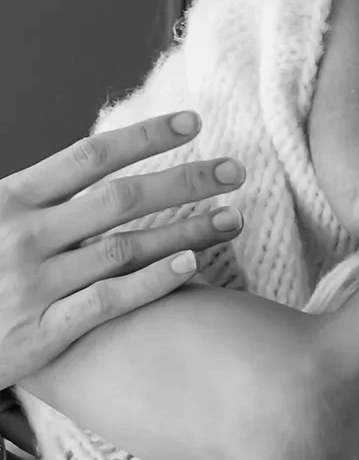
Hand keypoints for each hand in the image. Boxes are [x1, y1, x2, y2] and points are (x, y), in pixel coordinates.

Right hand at [0, 114, 244, 387]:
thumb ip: (35, 195)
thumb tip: (89, 163)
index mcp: (9, 198)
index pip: (90, 155)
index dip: (145, 135)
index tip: (192, 122)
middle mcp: (23, 236)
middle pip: (121, 198)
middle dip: (185, 180)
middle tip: (236, 171)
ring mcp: (32, 286)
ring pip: (124, 249)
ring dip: (185, 229)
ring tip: (231, 217)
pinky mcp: (38, 336)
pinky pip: (107, 303)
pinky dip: (151, 283)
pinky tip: (191, 267)